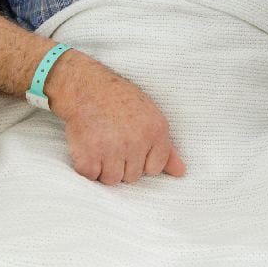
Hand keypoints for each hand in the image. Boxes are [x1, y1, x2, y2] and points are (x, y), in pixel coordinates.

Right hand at [47, 52, 184, 184]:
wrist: (87, 86)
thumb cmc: (121, 101)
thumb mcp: (150, 117)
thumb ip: (167, 149)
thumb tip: (181, 173)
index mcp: (156, 131)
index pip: (154, 168)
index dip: (142, 160)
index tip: (132, 145)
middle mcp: (136, 141)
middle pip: (133, 177)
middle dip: (122, 164)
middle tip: (113, 141)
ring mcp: (112, 148)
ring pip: (112, 180)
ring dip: (104, 168)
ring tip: (101, 145)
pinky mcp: (88, 154)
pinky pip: (91, 176)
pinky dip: (87, 167)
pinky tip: (88, 148)